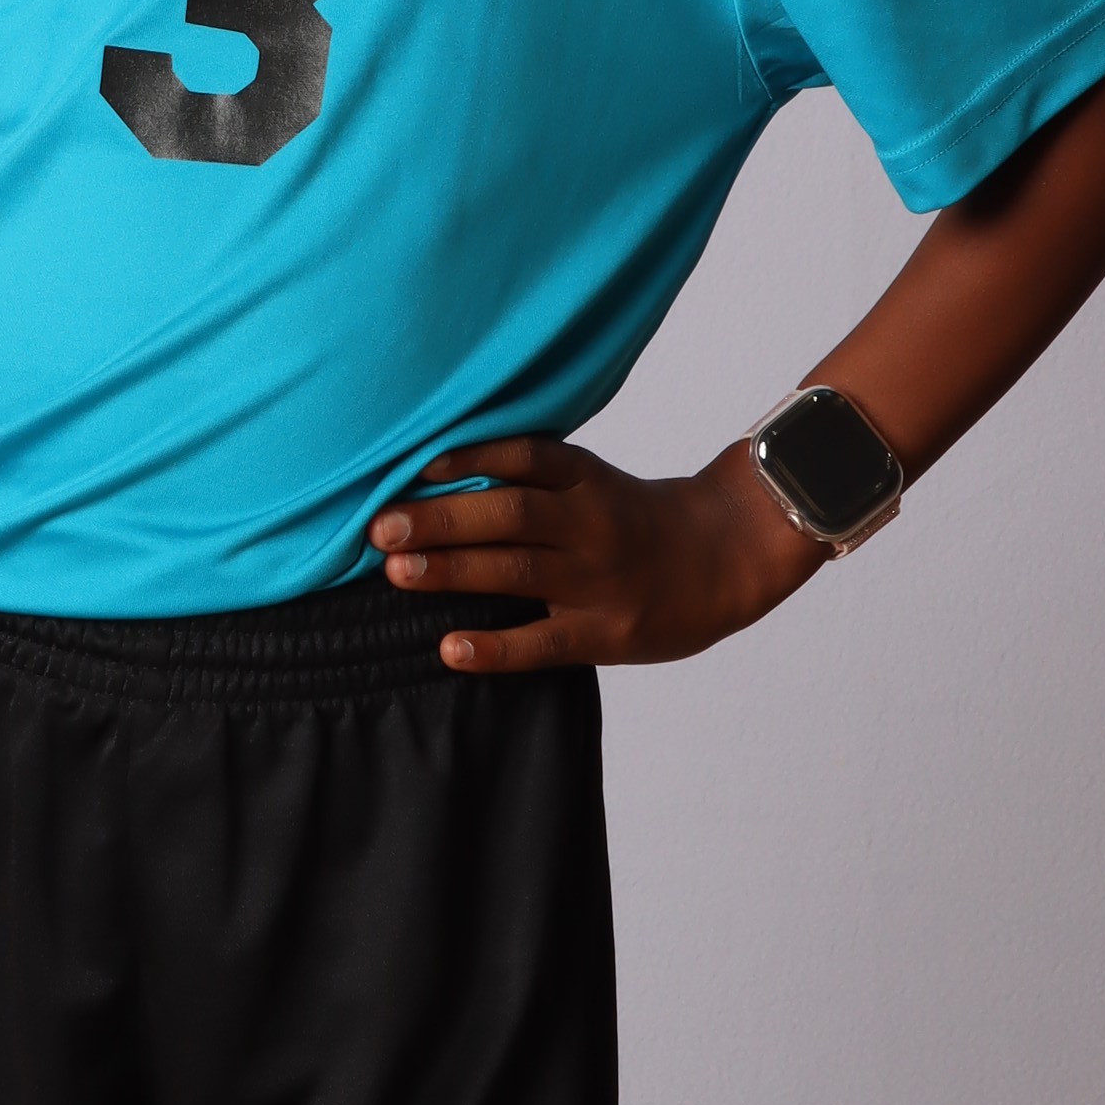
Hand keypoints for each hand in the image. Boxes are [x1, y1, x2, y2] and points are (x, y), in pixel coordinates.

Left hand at [369, 434, 817, 676]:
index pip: (525, 456)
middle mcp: (591, 524)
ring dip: (453, 570)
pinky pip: (544, 643)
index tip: (416, 466)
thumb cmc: (635, 522)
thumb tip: (432, 480)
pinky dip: (496, 646)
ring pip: (518, 570)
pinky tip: (450, 648)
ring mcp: (599, 580)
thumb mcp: (592, 484)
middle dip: (441, 519)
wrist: (725, 561)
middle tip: (380, 528)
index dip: (471, 457)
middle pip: (511, 513)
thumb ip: (530, 480)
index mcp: (587, 480)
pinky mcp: (607, 632)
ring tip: (396, 572)